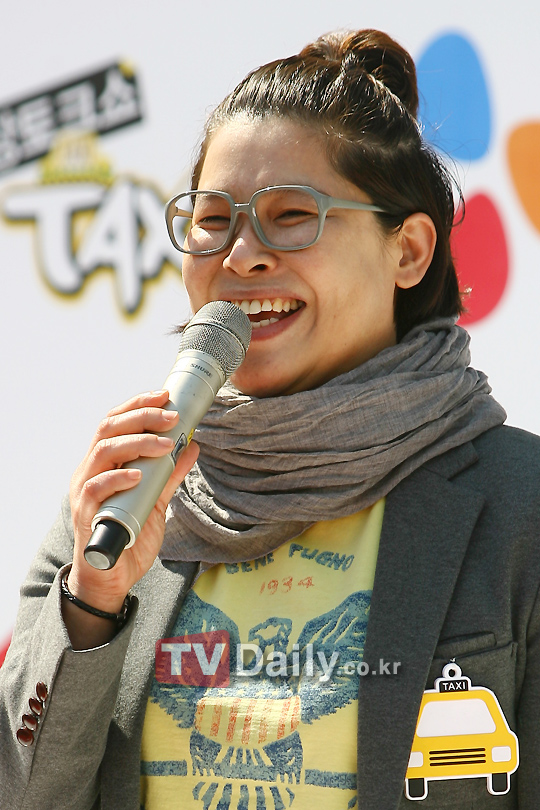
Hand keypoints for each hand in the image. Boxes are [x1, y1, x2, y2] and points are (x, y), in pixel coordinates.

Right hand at [68, 390, 198, 615]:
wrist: (112, 578)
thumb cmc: (129, 536)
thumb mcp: (156, 500)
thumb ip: (170, 474)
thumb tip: (192, 446)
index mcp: (104, 463)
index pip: (116, 422)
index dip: (138, 405)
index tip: (165, 396)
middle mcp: (90, 471)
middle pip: (108, 429)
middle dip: (141, 417)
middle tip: (172, 418)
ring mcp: (84, 492)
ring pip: (102, 453)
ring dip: (136, 443)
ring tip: (164, 444)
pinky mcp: (85, 515)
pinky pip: (95, 489)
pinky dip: (117, 478)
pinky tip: (137, 475)